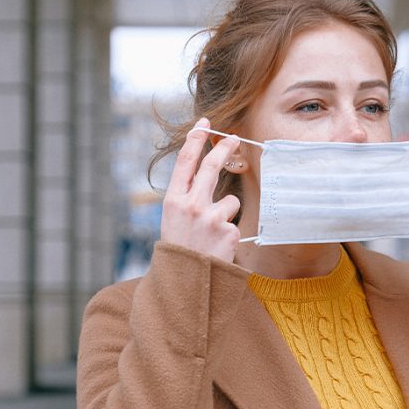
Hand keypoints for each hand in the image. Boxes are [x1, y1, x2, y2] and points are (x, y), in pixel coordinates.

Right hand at [160, 118, 242, 262]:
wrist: (184, 284)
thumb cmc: (180, 250)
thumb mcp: (173, 221)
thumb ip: (188, 197)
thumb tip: (208, 172)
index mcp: (173, 201)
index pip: (185, 163)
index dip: (195, 140)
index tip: (204, 124)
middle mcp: (191, 205)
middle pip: (212, 168)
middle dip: (225, 148)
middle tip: (234, 137)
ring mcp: (210, 218)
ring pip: (230, 201)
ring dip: (225, 215)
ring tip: (212, 236)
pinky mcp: (228, 232)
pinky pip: (235, 223)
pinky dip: (229, 234)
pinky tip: (218, 247)